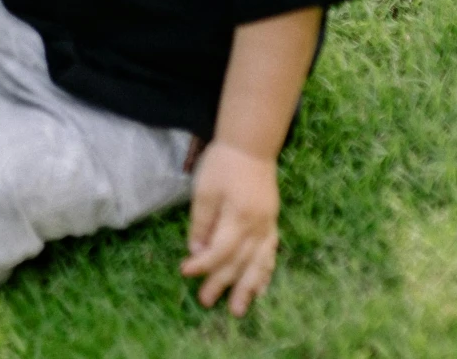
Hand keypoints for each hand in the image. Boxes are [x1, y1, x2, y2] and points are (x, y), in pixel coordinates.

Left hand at [179, 140, 279, 315]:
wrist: (251, 146)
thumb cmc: (223, 164)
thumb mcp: (204, 190)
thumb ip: (201, 223)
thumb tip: (197, 252)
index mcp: (239, 217)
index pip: (220, 250)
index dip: (203, 264)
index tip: (185, 273)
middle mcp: (257, 227)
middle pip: (239, 262)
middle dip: (221, 283)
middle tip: (205, 301)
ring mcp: (268, 226)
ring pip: (259, 264)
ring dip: (248, 289)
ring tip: (237, 310)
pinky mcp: (271, 223)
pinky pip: (271, 254)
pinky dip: (265, 273)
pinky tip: (261, 289)